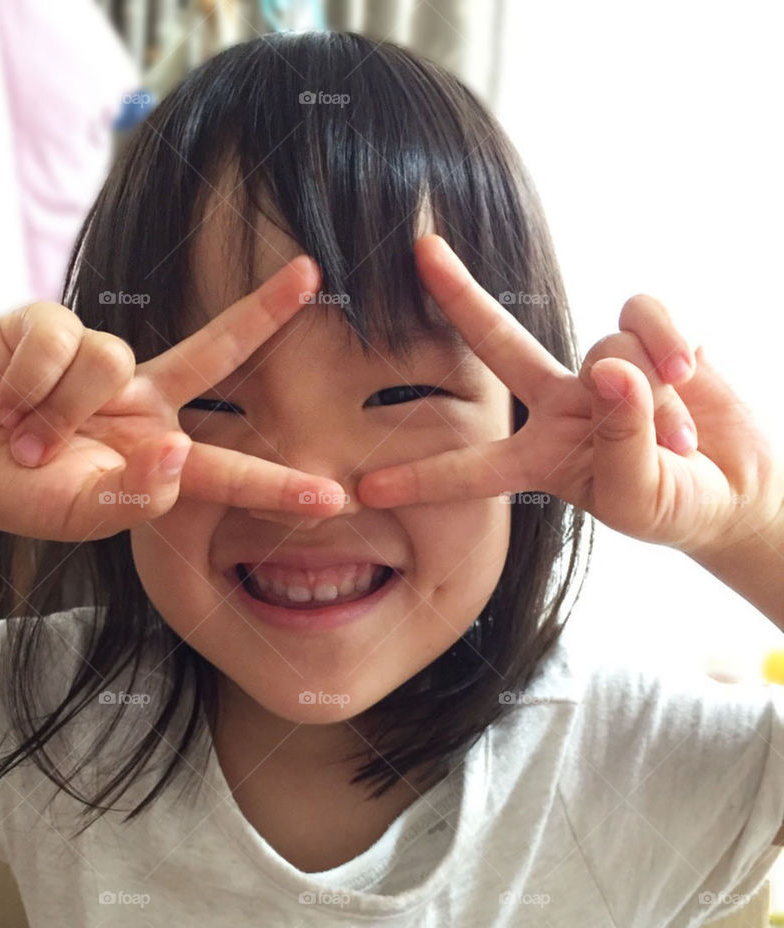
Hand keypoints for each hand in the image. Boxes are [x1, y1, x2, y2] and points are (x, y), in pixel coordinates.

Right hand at [0, 256, 346, 543]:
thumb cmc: (26, 495)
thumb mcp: (80, 516)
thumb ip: (133, 498)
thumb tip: (179, 449)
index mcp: (161, 452)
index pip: (230, 468)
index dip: (279, 484)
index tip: (334, 498)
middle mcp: (144, 397)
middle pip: (217, 349)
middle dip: (264, 311)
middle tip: (313, 276)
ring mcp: (100, 358)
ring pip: (109, 360)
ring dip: (58, 410)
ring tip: (23, 435)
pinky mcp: (50, 324)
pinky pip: (58, 339)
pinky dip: (26, 382)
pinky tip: (4, 401)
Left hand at [357, 235, 783, 560]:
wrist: (735, 486)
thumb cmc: (675, 506)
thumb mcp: (641, 497)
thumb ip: (623, 442)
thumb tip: (612, 371)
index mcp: (541, 458)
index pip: (473, 469)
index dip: (424, 477)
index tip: (365, 489)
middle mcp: (558, 403)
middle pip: (497, 341)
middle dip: (458, 295)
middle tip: (418, 249)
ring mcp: (600, 365)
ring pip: (607, 348)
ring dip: (652, 397)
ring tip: (682, 440)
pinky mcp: (646, 334)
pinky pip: (644, 315)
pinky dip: (671, 344)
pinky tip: (691, 375)